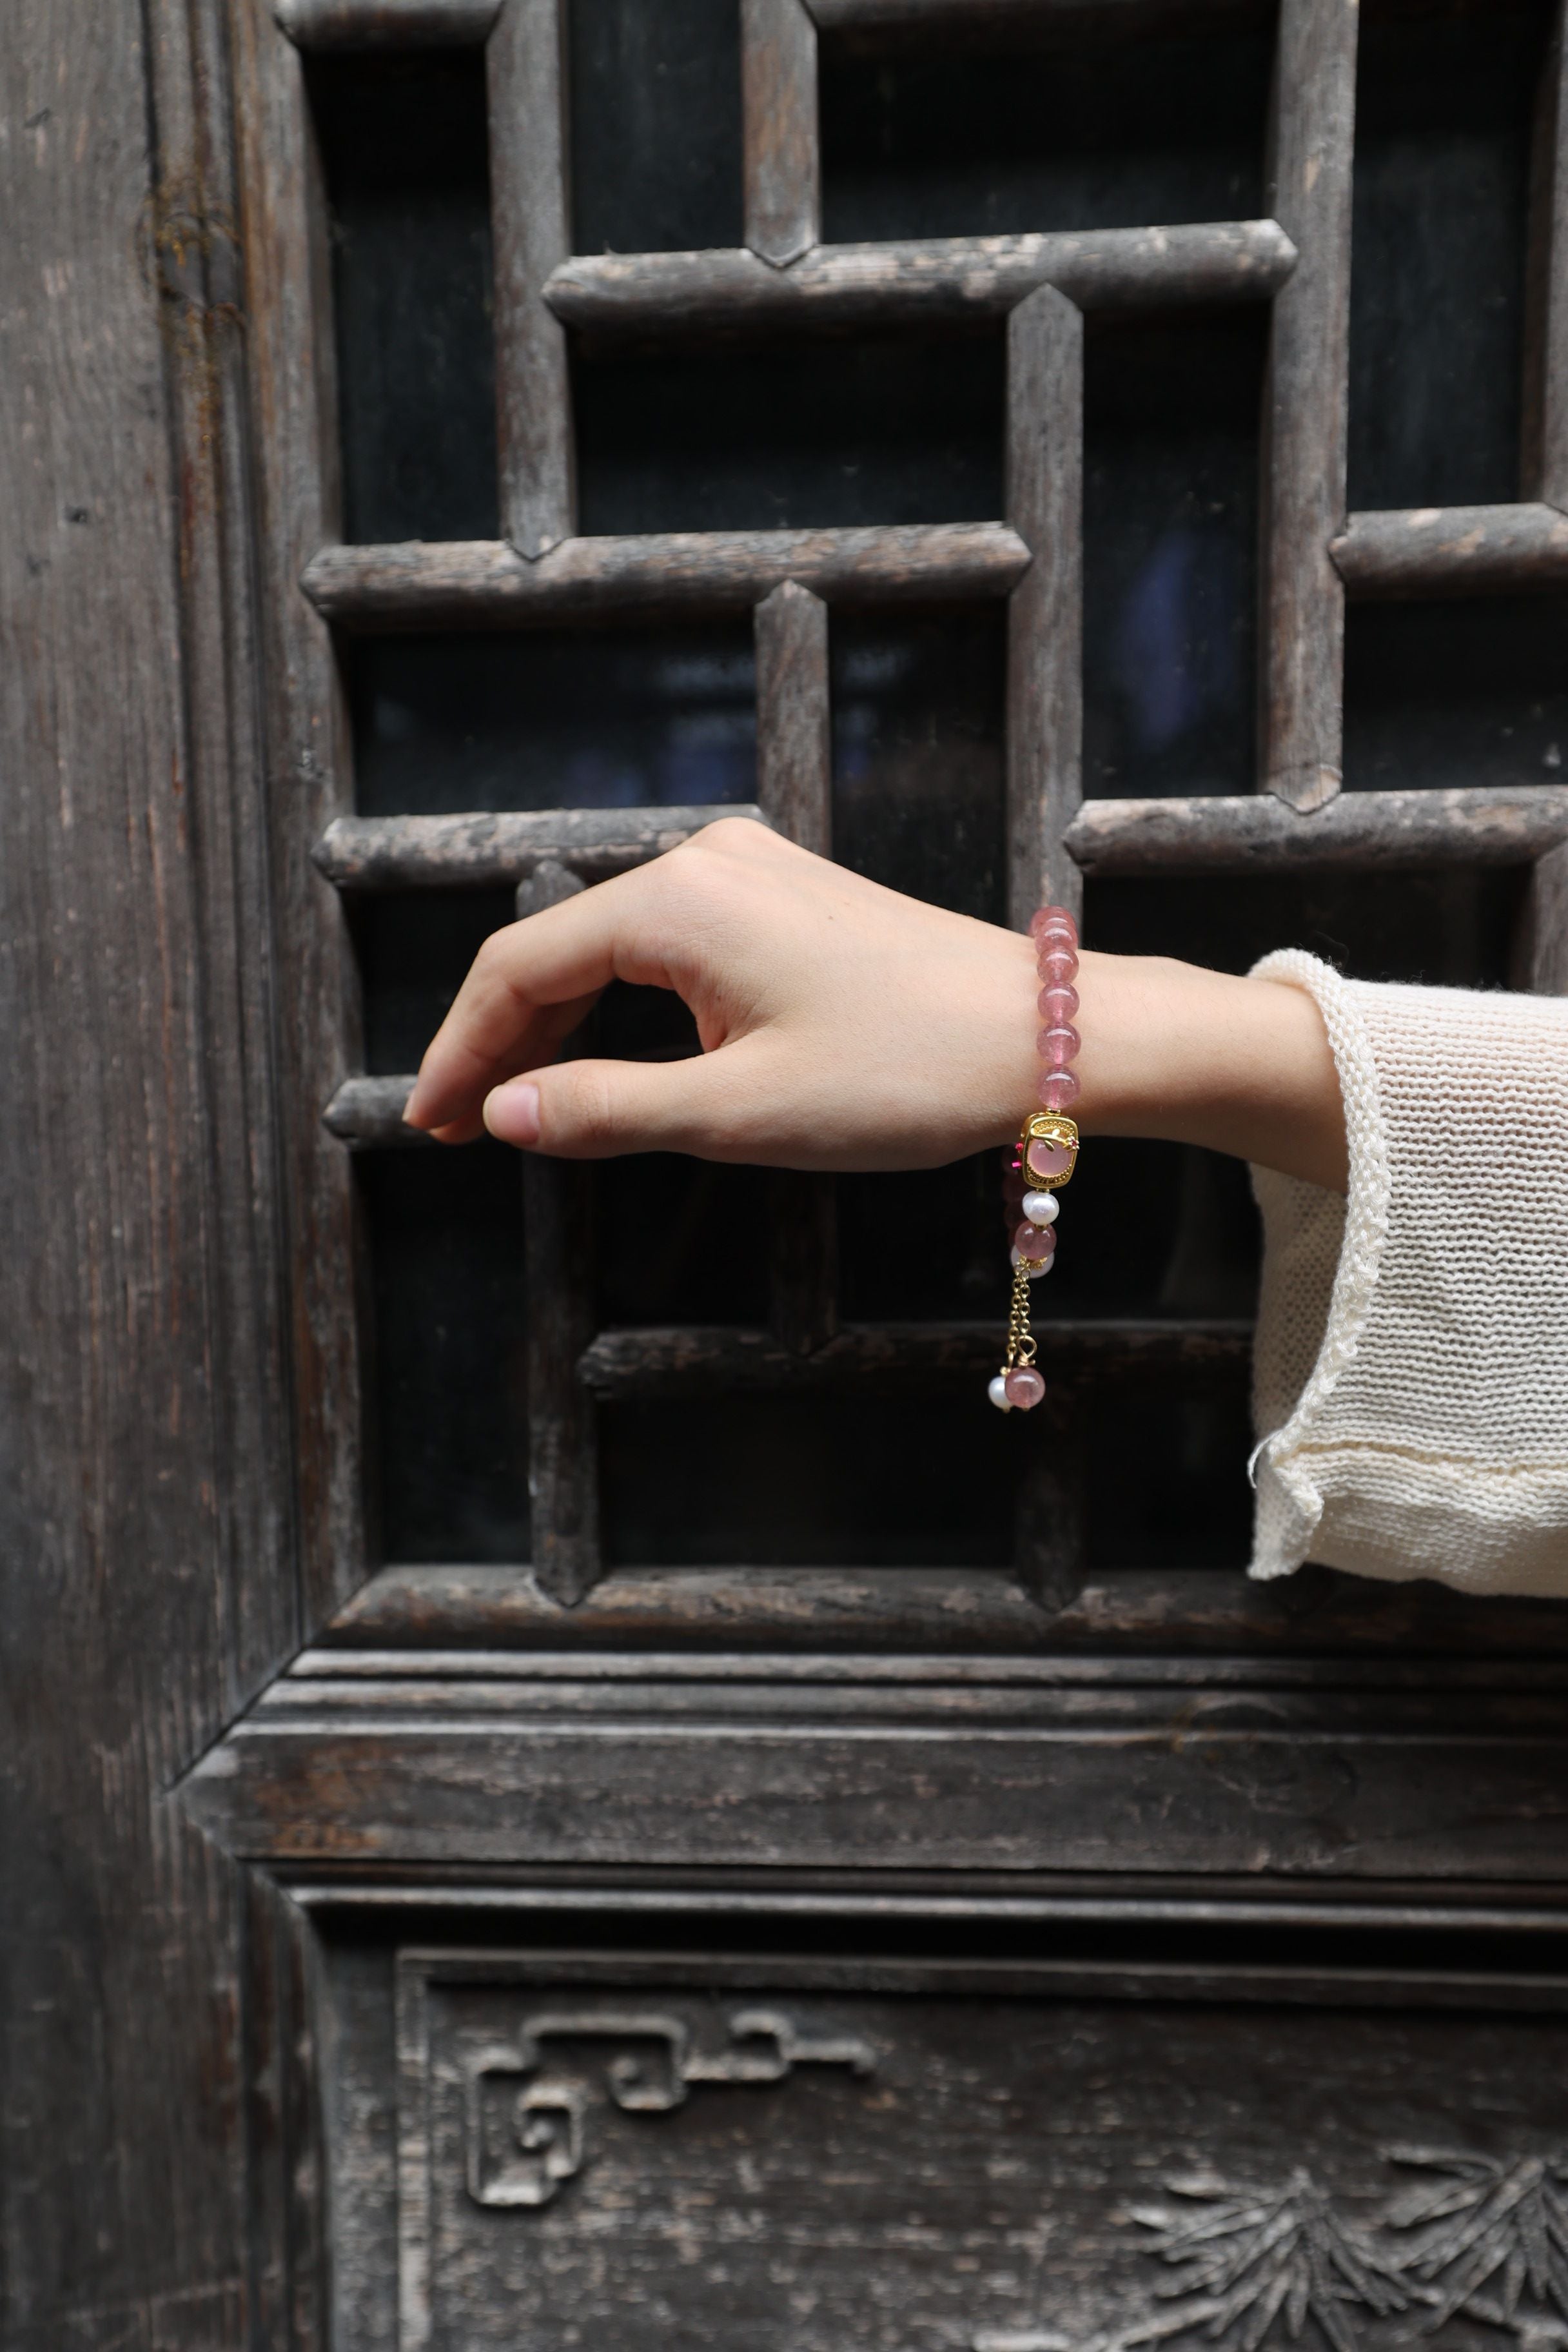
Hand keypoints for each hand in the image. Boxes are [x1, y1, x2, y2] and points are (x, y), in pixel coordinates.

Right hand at [403, 817, 1347, 1190]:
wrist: (1047, 1036)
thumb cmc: (905, 1071)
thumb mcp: (739, 1109)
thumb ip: (608, 1109)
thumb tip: (503, 1114)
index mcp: (677, 901)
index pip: (520, 969)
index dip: (461, 1050)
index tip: (430, 1124)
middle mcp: (704, 863)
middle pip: (557, 950)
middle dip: (501, 1040)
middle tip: (460, 1127)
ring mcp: (748, 873)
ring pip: (609, 948)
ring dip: (558, 1025)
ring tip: (517, 1106)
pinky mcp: (784, 898)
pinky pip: (665, 945)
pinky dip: (619, 1005)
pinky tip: (603, 1060)